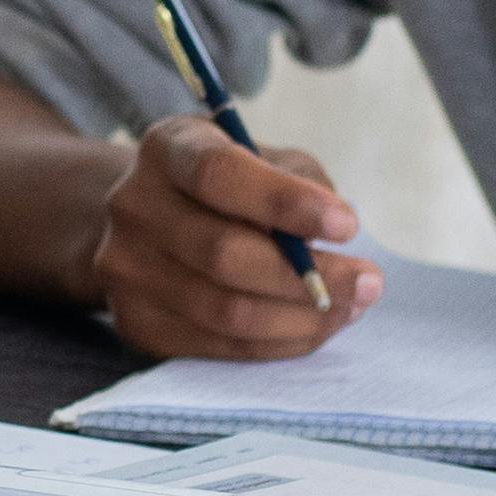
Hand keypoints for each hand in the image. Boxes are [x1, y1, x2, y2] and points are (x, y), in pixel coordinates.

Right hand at [77, 122, 373, 361]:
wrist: (151, 223)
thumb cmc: (229, 186)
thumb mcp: (264, 158)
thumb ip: (300, 182)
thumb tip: (332, 235)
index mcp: (167, 149)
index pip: (218, 175)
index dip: (285, 202)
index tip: (348, 224)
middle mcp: (133, 206)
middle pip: (223, 254)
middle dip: (310, 275)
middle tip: (369, 282)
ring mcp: (126, 269)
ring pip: (225, 311)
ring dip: (302, 317)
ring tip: (350, 308)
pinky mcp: (136, 322)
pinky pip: (218, 347)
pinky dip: (278, 343)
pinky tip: (313, 327)